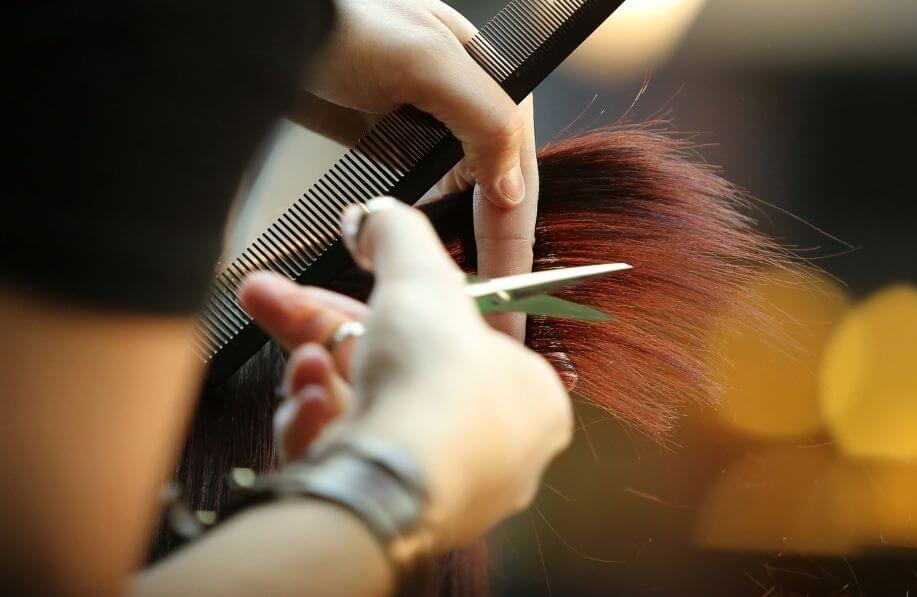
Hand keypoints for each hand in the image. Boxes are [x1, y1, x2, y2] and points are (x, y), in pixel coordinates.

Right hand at [239, 198, 571, 552]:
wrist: (395, 483)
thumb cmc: (435, 391)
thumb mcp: (420, 280)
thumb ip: (398, 237)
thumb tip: (375, 215)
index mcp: (529, 397)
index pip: (450, 338)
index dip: (383, 303)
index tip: (337, 284)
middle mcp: (495, 451)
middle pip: (396, 374)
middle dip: (323, 332)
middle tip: (269, 300)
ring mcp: (443, 490)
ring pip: (368, 420)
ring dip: (321, 381)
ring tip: (300, 363)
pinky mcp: (390, 520)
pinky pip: (352, 465)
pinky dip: (321, 432)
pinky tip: (306, 412)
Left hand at [292, 0, 538, 339]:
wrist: (273, 22)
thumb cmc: (342, 20)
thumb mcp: (424, 62)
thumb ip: (484, 118)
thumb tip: (514, 188)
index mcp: (497, 90)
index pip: (517, 181)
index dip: (514, 245)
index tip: (510, 298)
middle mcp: (473, 115)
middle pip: (497, 202)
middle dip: (495, 260)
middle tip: (496, 320)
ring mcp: (436, 133)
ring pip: (465, 209)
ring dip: (464, 254)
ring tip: (468, 305)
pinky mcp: (399, 146)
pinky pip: (426, 204)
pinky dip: (427, 238)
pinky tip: (428, 270)